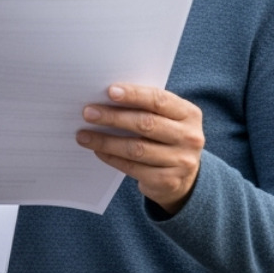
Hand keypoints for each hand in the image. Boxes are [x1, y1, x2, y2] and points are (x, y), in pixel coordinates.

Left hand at [76, 83, 204, 213]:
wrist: (185, 177)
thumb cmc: (166, 137)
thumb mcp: (166, 119)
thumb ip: (146, 107)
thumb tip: (105, 97)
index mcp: (189, 114)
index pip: (159, 100)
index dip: (134, 95)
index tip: (109, 91)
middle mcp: (190, 137)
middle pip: (146, 124)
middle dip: (113, 117)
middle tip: (88, 113)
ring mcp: (182, 161)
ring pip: (136, 148)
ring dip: (106, 141)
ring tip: (83, 135)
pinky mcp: (169, 181)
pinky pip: (133, 168)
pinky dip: (112, 158)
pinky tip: (97, 151)